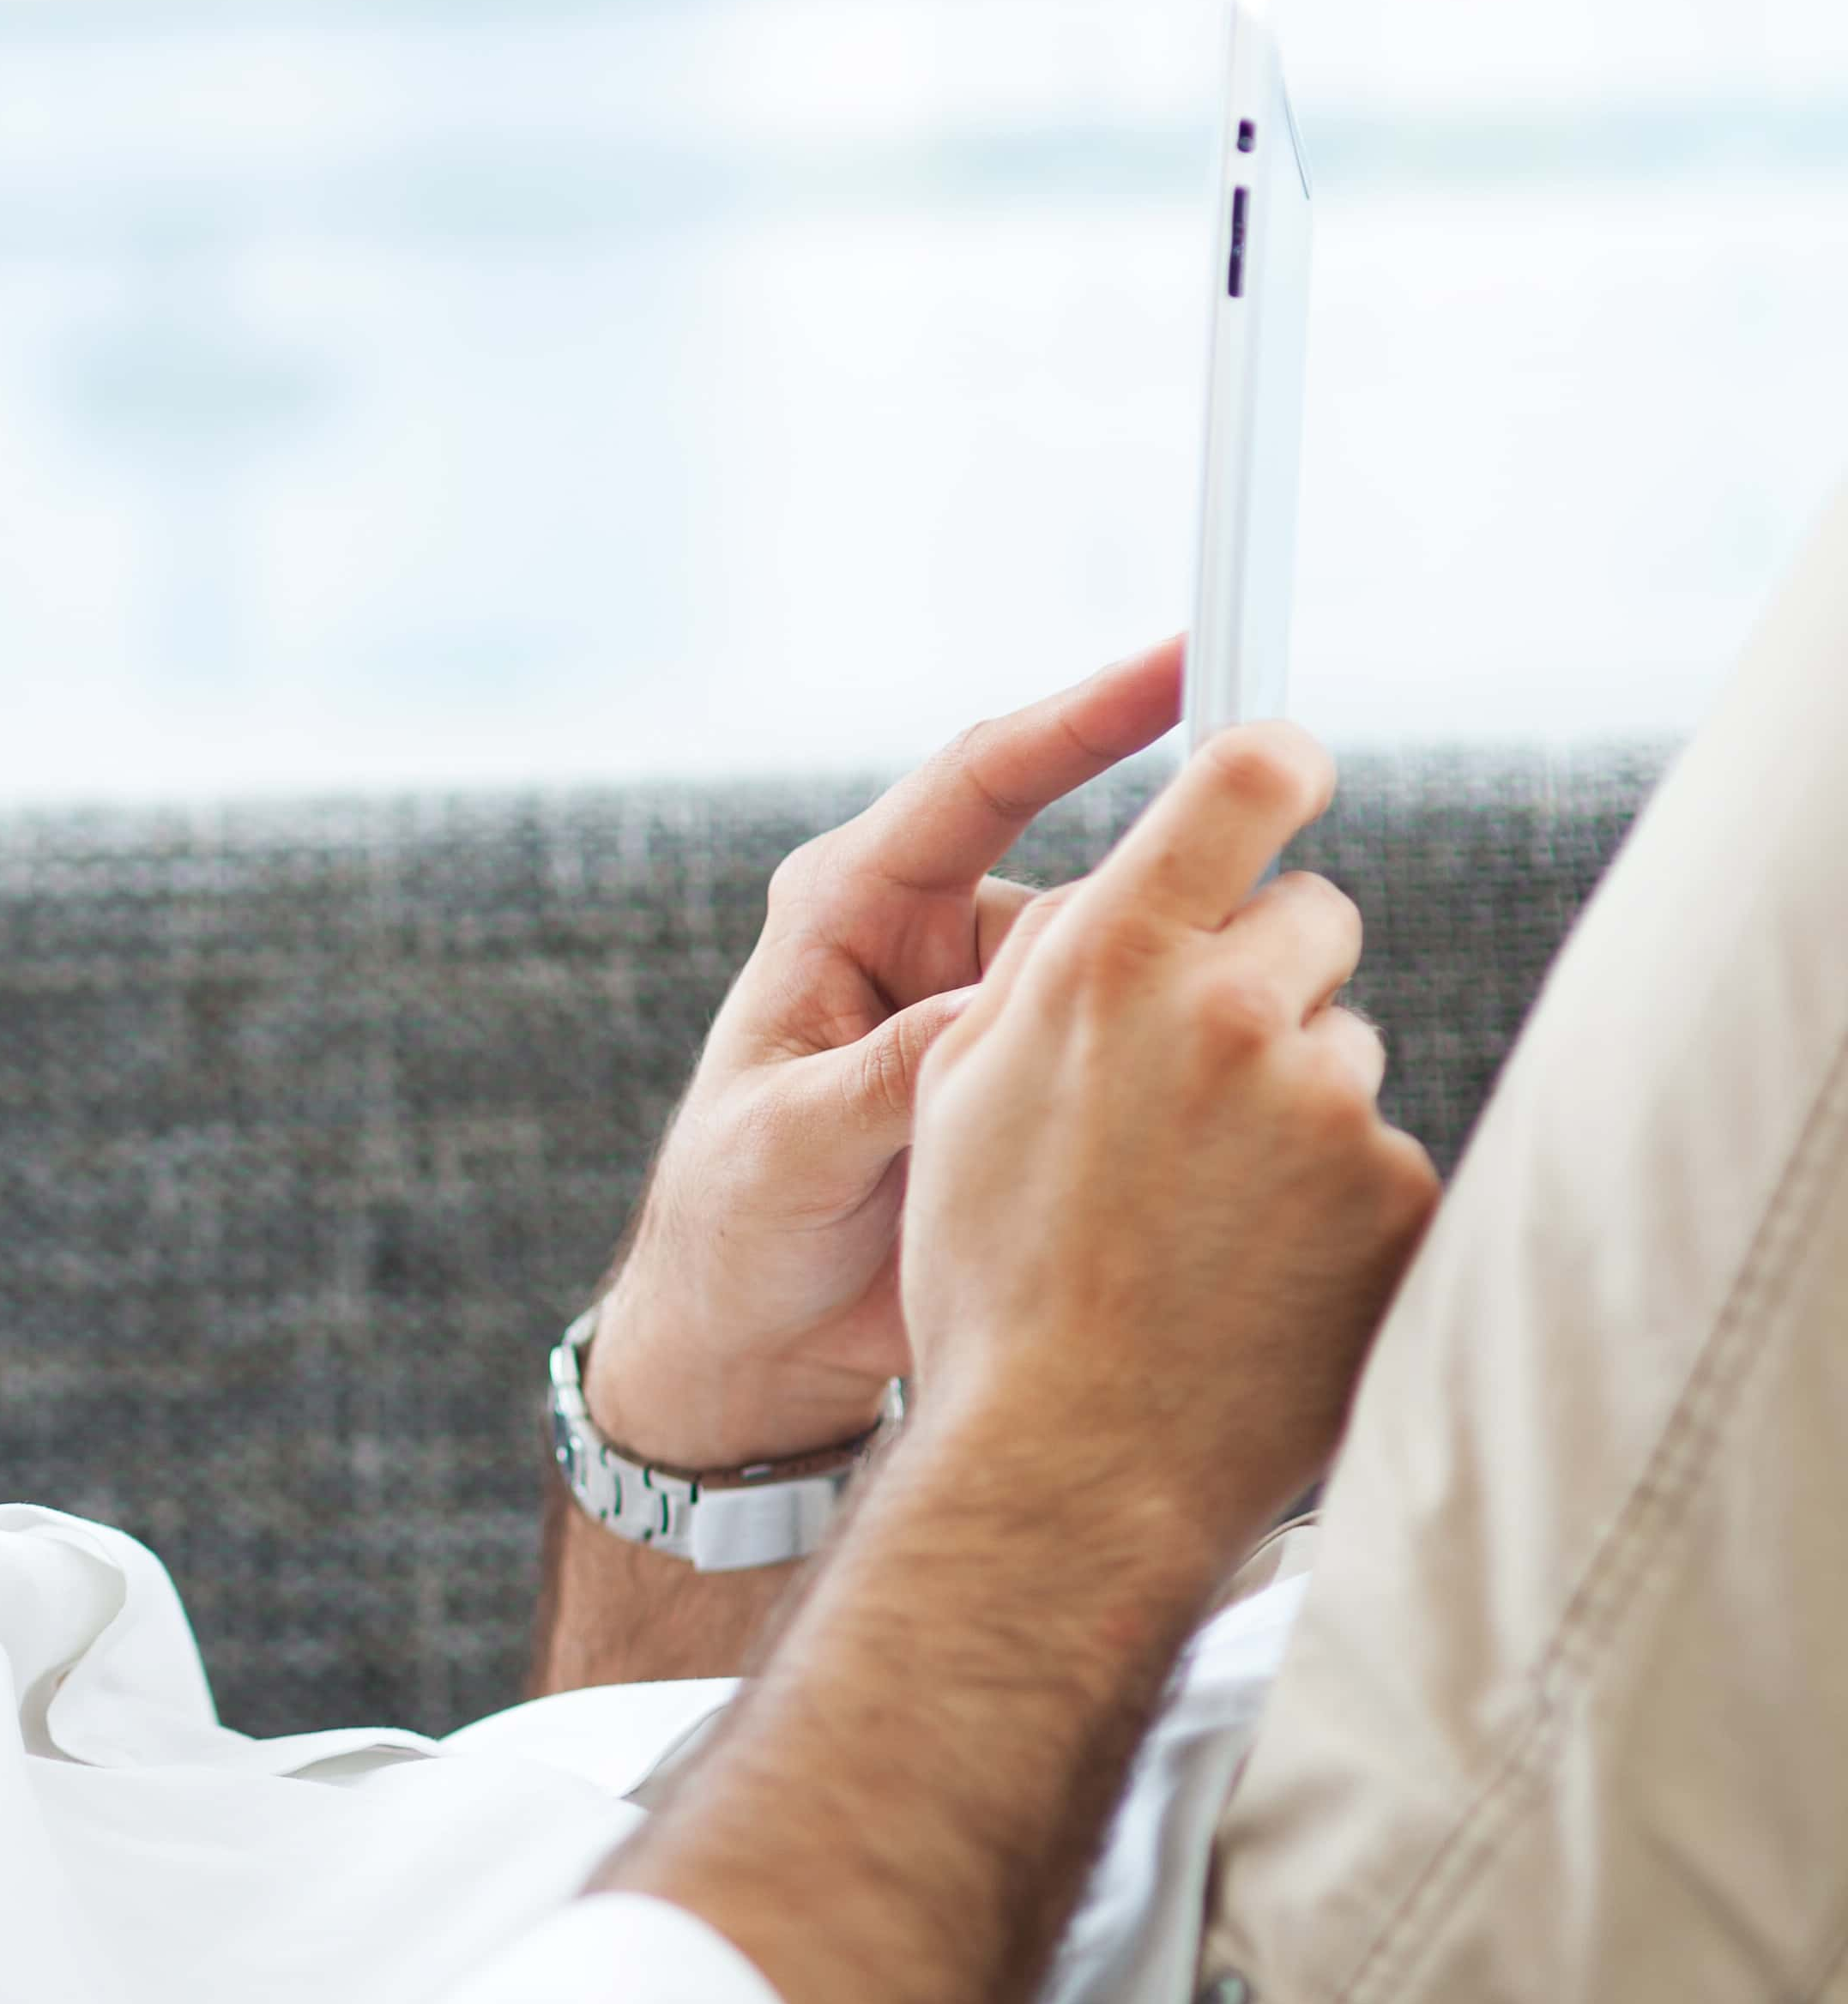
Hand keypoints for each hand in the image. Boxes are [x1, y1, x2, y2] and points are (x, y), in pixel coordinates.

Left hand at [590, 642, 1179, 1472]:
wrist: (755, 1339)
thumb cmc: (734, 1228)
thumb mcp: (784, 1149)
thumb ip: (877, 1082)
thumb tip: (983, 1015)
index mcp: (847, 911)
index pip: (980, 780)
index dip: (1084, 718)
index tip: (1183, 664)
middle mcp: (931, 936)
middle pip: (1094, 867)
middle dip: (1185, 876)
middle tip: (1269, 898)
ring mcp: (997, 1004)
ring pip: (1139, 956)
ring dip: (1195, 984)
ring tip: (1243, 1038)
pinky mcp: (1046, 1073)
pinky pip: (1144, 1034)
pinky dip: (1192, 1051)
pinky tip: (1236, 1094)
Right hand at [897, 720, 1436, 1568]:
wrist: (1065, 1465)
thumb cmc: (988, 1285)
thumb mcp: (956, 1102)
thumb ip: (1043, 974)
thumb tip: (1121, 892)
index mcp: (1105, 966)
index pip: (1243, 779)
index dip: (1274, 767)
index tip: (1287, 775)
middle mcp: (1225, 1013)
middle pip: (1312, 915)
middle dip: (1268, 976)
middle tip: (1200, 1083)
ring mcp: (1324, 1105)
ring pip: (1344, 1051)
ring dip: (1295, 1109)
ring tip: (1207, 1218)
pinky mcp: (1397, 1195)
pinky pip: (1383, 1161)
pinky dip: (1335, 1210)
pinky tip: (1259, 1277)